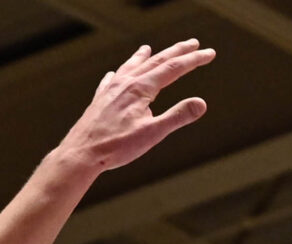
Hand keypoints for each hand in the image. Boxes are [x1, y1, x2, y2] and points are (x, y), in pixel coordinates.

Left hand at [57, 41, 215, 173]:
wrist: (82, 152)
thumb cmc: (117, 146)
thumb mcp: (153, 134)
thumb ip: (177, 116)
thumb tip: (201, 104)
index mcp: (141, 88)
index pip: (173, 68)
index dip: (193, 60)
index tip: (209, 53)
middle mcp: (126, 82)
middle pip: (156, 61)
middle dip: (176, 51)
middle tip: (193, 43)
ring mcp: (111, 89)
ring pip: (131, 66)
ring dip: (143, 56)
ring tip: (148, 48)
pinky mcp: (100, 100)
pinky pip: (111, 80)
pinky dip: (119, 72)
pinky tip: (114, 74)